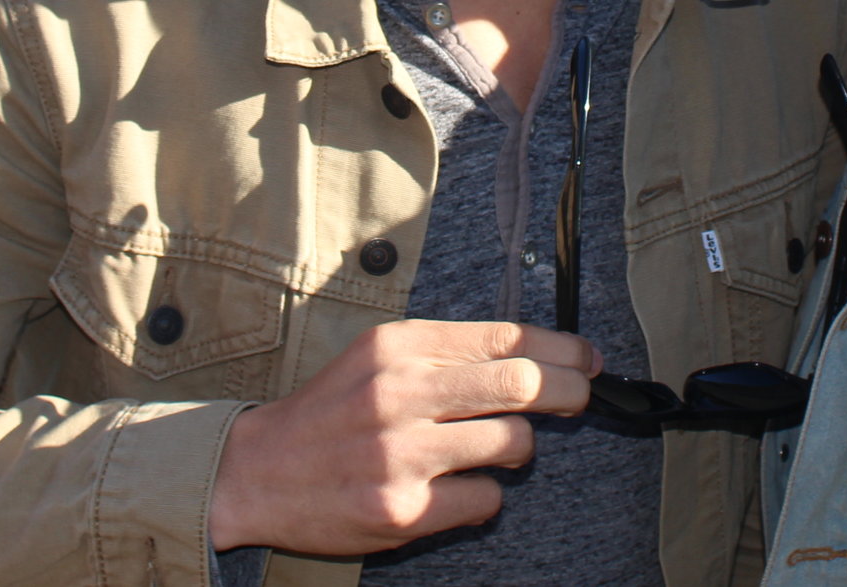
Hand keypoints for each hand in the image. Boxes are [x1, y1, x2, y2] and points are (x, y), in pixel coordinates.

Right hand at [207, 319, 597, 554]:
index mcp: (400, 347)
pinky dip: (486, 496)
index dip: (560, 347)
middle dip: (568, 391)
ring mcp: (402, 453)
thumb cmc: (330, 412)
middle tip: (582, 398)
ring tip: (495, 450)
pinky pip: (486, 500)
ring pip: (513, 444)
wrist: (257, 473)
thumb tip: (534, 354)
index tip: (589, 358)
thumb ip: (447, 353)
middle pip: (521, 383)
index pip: (504, 337)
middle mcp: (401, 393)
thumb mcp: (378, 359)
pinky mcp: (402, 508)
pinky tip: (458, 489)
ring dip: (519, 449)